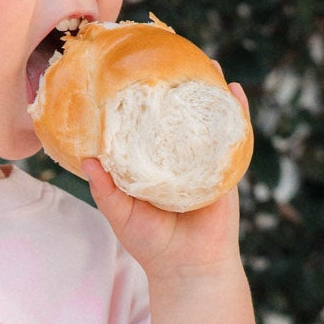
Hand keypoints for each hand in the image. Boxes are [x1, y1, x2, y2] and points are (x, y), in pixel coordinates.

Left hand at [81, 79, 249, 281]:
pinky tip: (233, 91)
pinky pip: (235, 137)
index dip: (146, 101)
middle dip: (181, 86)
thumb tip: (88, 157)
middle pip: (181, 115)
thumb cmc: (152, 244)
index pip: (149, 125)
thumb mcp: (120, 213)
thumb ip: (106, 187)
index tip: (138, 74)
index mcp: (154, 164)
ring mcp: (206, 161)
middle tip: (175, 55)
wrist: (187, 269)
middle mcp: (180, 158)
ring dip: (211, 90)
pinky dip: (236, 113)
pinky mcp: (227, 170)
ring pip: (210, 120)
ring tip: (207, 63)